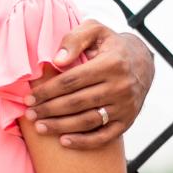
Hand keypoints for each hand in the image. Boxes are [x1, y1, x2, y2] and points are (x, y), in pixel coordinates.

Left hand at [27, 24, 154, 148]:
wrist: (143, 62)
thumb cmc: (109, 45)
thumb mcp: (95, 30)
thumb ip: (74, 39)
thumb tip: (57, 60)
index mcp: (111, 64)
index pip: (72, 81)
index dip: (48, 91)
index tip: (29, 97)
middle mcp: (121, 87)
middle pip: (77, 102)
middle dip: (49, 109)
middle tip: (29, 114)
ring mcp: (125, 106)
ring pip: (88, 121)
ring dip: (61, 126)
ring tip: (39, 127)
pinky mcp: (128, 121)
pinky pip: (104, 136)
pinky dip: (84, 142)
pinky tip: (63, 141)